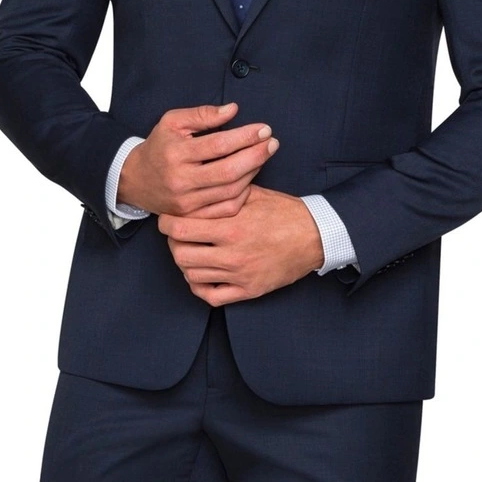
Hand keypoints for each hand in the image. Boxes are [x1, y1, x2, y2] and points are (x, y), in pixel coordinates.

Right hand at [118, 103, 278, 217]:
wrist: (136, 180)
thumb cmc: (159, 146)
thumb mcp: (173, 122)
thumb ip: (203, 114)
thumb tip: (233, 110)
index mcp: (176, 153)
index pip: (218, 145)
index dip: (245, 137)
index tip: (264, 128)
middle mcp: (181, 180)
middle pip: (228, 171)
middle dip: (256, 156)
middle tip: (272, 143)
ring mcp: (186, 202)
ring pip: (230, 191)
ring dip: (252, 173)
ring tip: (263, 156)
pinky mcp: (191, 216)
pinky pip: (225, 208)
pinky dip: (242, 194)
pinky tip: (250, 178)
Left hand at [159, 184, 324, 305]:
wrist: (315, 236)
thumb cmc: (285, 212)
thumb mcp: (254, 193)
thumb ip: (224, 192)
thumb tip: (198, 185)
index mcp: (231, 227)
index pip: (180, 228)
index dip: (166, 222)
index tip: (167, 218)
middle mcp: (232, 253)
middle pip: (180, 254)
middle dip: (173, 243)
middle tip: (177, 235)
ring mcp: (239, 275)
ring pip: (192, 276)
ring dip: (186, 263)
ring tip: (191, 251)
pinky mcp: (248, 290)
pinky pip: (212, 297)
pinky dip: (200, 287)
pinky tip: (202, 275)